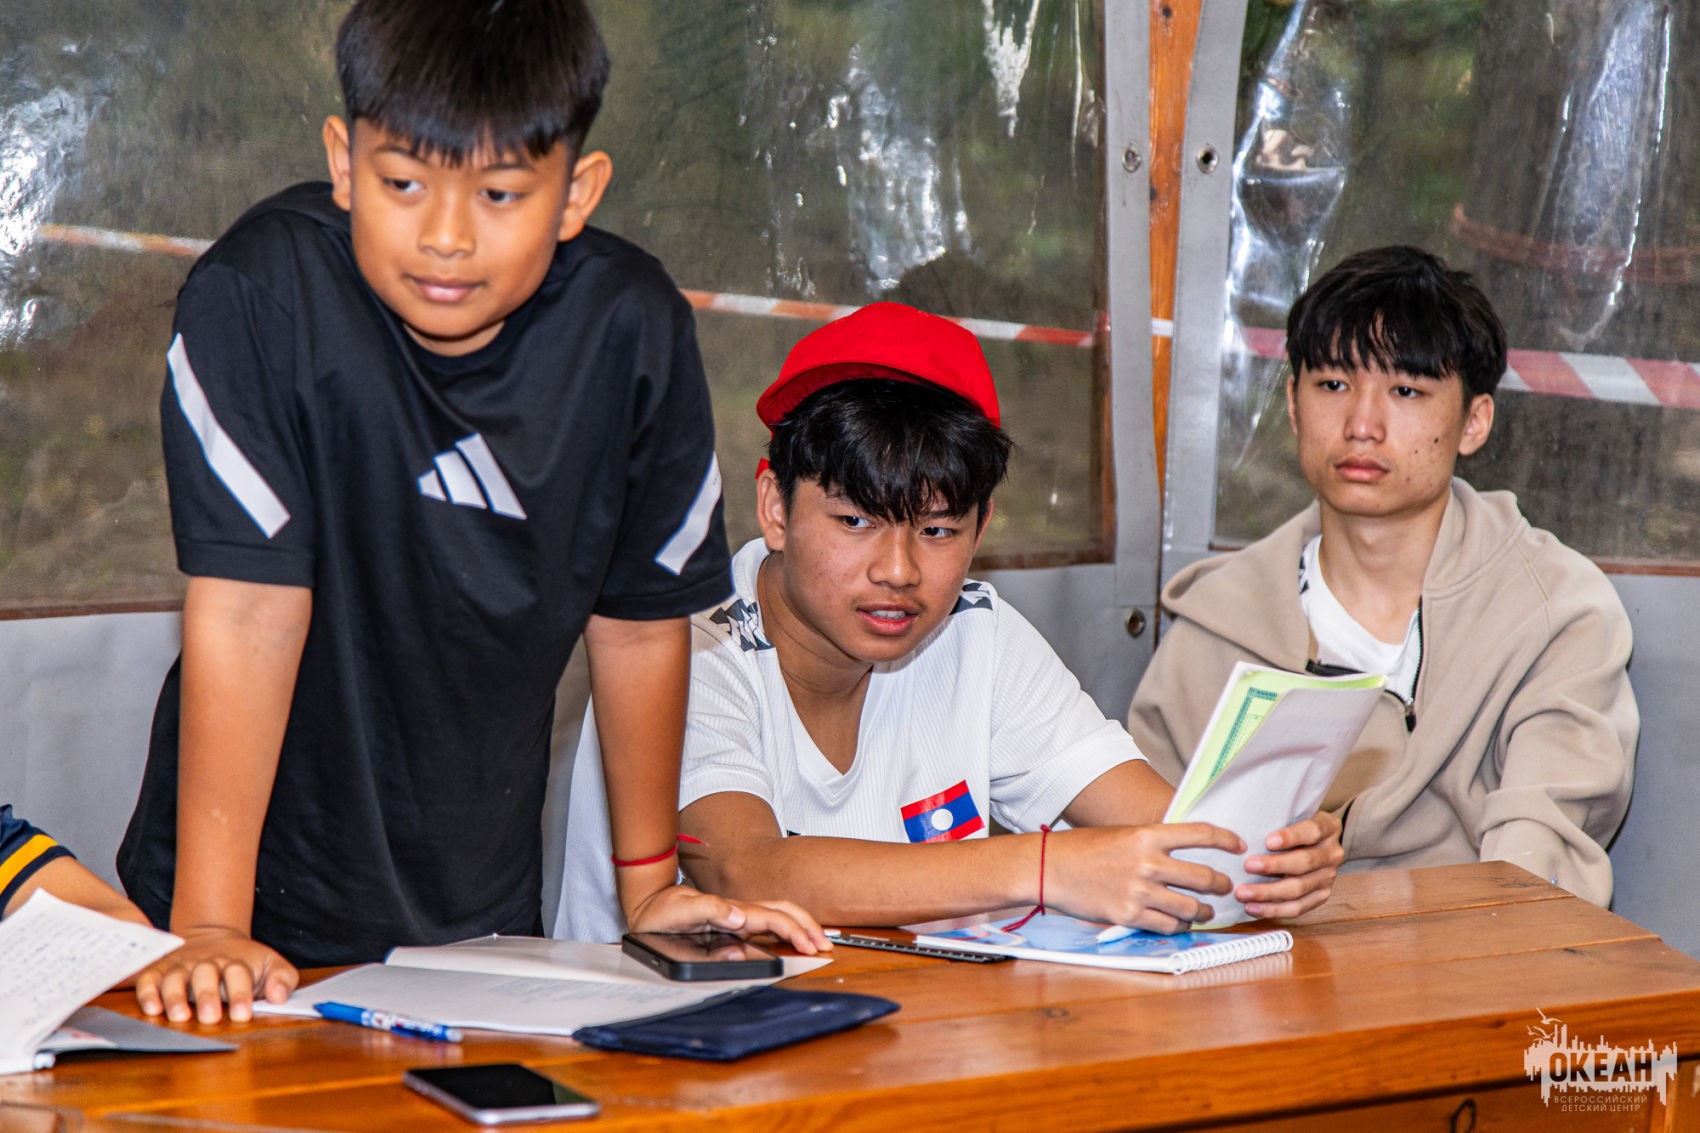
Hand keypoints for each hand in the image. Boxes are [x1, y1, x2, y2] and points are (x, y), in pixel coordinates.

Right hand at [134, 926, 297, 1023]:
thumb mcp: (271, 965)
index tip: (242, 1015)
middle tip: (211, 1018)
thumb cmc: (245, 963)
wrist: (214, 938)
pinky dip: (148, 993)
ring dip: (176, 997)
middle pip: (206, 975)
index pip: (238, 974)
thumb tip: (278, 996)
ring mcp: (182, 967)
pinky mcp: (160, 972)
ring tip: (180, 1016)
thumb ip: (282, 979)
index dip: (241, 994)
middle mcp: (207, 963)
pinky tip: (152, 1009)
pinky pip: (149, 980)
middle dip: (207, 996)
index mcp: (236, 962)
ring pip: (175, 978)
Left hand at [626, 884, 831, 954]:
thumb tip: (740, 916)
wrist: (647, 905)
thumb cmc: (662, 909)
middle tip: (824, 944)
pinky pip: (764, 926)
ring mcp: (737, 918)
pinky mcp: (731, 925)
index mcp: (732, 909)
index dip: (794, 930)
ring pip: (778, 917)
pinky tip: (791, 940)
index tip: (810, 945)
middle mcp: (738, 912)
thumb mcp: (681, 910)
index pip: (772, 918)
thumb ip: (711, 910)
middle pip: (783, 912)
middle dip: (807, 926)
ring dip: (800, 927)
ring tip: (817, 941)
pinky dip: (784, 932)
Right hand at [1046, 822, 1243, 933]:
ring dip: (1203, 912)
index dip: (1227, 839)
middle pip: (1204, 876)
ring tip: (1205, 912)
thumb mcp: (1122, 835)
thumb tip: (1185, 853)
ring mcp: (1139, 890)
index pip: (1201, 833)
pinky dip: (1179, 926)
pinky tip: (1180, 923)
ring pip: (1190, 907)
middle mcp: (1148, 862)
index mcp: (1147, 835)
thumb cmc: (1084, 849)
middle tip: (1227, 887)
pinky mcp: (1129, 915)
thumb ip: (1152, 843)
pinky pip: (1168, 926)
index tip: (1239, 845)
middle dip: (1222, 884)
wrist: (1049, 868)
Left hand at [1238, 810, 1344, 917]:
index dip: (1291, 837)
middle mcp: (1332, 853)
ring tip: (1243, 893)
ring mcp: (1329, 877)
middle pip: (1305, 862)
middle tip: (1248, 866)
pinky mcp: (1321, 896)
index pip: (1312, 831)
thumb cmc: (1295, 826)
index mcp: (1328, 827)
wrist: (1317, 843)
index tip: (1268, 841)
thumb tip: (1245, 827)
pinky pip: (1298, 908)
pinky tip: (1252, 907)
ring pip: (1299, 889)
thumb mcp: (1293, 815)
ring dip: (1268, 893)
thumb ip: (1278, 819)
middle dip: (1274, 866)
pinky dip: (1273, 909)